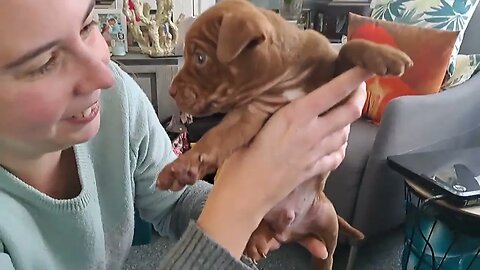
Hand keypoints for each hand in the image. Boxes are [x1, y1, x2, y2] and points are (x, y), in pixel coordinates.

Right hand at [197, 67, 369, 258]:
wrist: (245, 193)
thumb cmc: (241, 155)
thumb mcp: (256, 122)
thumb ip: (278, 111)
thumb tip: (288, 101)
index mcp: (296, 115)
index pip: (334, 91)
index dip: (354, 77)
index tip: (367, 66)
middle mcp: (313, 132)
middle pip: (350, 112)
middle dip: (359, 97)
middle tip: (358, 88)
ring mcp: (317, 153)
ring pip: (346, 133)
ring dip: (348, 121)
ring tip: (342, 114)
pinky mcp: (315, 170)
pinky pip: (338, 155)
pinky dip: (341, 145)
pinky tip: (336, 142)